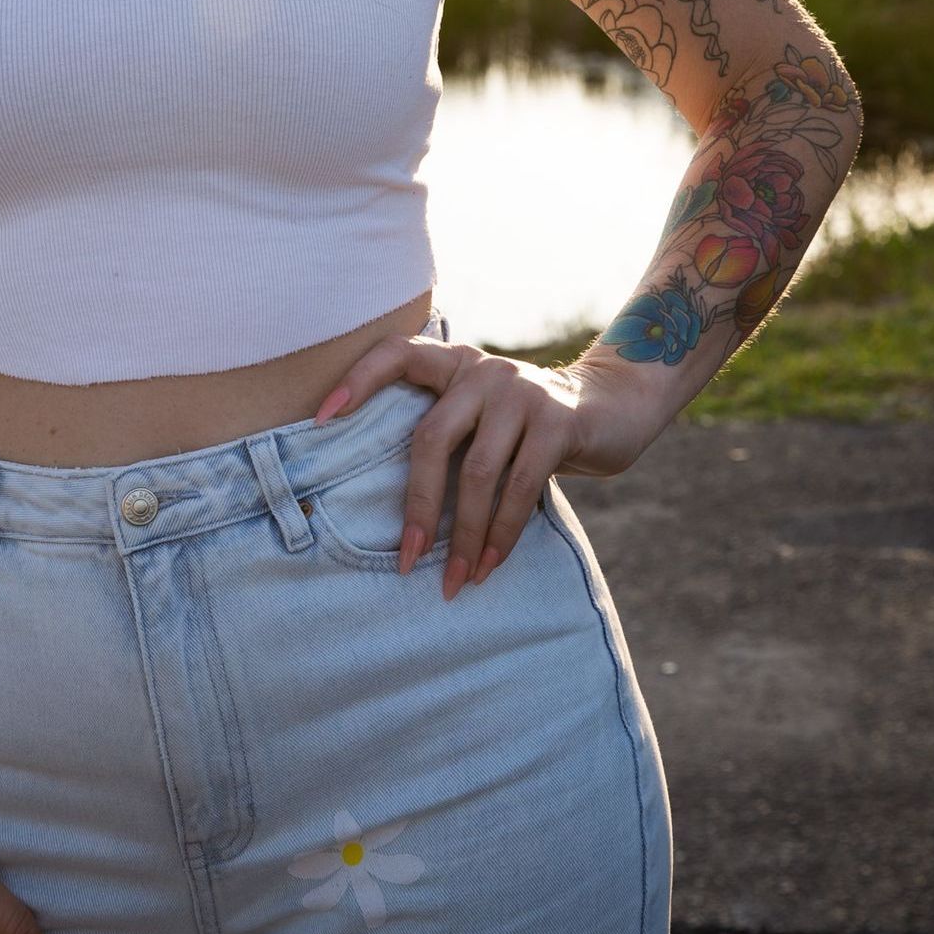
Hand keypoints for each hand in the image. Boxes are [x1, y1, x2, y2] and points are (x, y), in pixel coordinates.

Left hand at [312, 330, 660, 600]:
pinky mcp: (558, 421)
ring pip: (478, 473)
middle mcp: (482, 370)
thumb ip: (446, 429)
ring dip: (465, 536)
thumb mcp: (482, 414)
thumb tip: (395, 505)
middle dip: (418, 506)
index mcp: (454, 363)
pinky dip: (503, 535)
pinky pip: (521, 488)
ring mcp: (522, 392)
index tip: (321, 419)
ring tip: (454, 580)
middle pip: (432, 439)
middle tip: (408, 559)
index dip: (357, 380)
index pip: (397, 353)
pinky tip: (491, 566)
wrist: (613, 408)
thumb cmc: (526, 425)